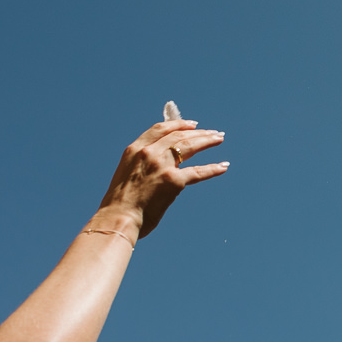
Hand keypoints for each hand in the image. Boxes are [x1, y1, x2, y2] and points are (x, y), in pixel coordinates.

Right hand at [93, 118, 226, 239]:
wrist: (118, 217)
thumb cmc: (120, 201)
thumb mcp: (126, 172)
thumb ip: (142, 163)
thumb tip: (159, 162)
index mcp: (135, 149)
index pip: (161, 129)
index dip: (179, 124)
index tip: (193, 124)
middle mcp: (149, 152)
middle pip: (179, 136)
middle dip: (199, 133)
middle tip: (213, 133)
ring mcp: (162, 165)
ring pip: (190, 147)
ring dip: (207, 141)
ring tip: (219, 139)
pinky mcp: (174, 181)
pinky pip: (198, 172)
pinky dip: (213, 169)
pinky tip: (223, 166)